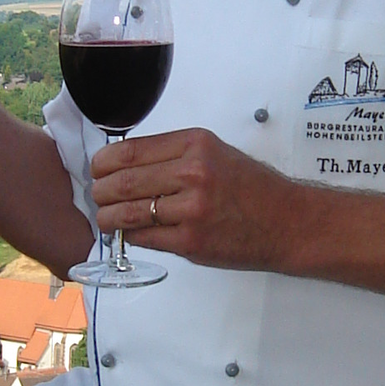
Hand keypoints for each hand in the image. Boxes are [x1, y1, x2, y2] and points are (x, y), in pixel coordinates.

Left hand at [91, 128, 301, 271]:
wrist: (287, 222)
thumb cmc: (251, 189)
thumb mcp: (215, 153)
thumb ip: (173, 155)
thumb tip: (126, 164)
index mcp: (195, 145)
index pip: (130, 150)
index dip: (104, 162)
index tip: (97, 169)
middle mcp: (193, 173)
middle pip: (123, 181)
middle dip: (101, 191)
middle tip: (98, 195)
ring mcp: (191, 209)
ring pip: (128, 213)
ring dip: (108, 217)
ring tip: (106, 218)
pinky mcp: (191, 241)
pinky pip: (145, 238)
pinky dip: (131, 236)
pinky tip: (131, 233)